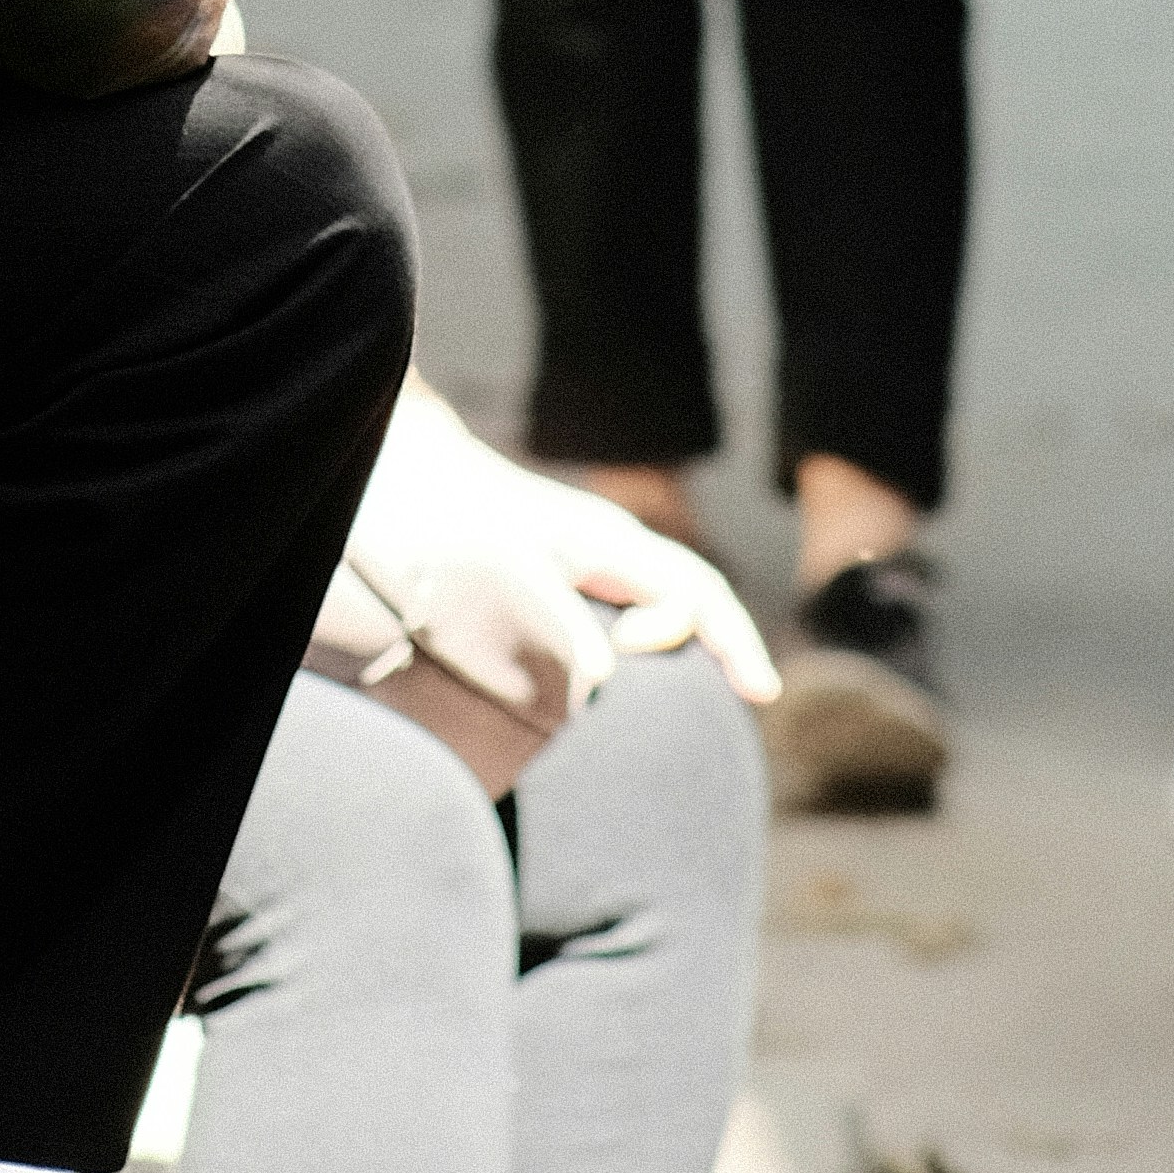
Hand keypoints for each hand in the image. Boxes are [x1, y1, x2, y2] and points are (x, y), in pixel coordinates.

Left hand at [342, 390, 778, 733]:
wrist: (412, 478)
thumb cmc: (457, 526)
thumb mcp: (507, 570)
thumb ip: (558, 620)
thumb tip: (602, 682)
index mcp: (608, 541)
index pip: (695, 589)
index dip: (726, 638)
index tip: (739, 686)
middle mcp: (613, 544)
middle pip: (697, 587)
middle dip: (732, 638)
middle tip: (761, 694)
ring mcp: (595, 554)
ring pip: (672, 590)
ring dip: (702, 637)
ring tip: (730, 688)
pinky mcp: (573, 569)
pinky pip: (638, 599)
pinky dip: (663, 635)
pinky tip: (656, 673)